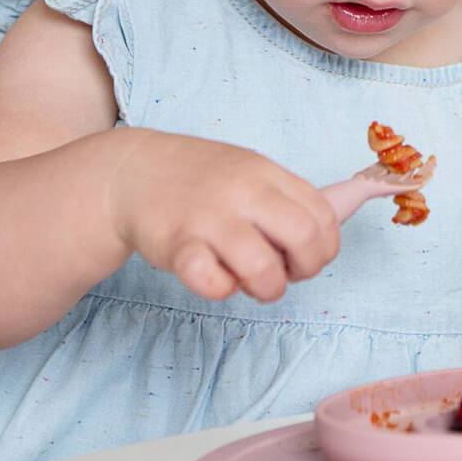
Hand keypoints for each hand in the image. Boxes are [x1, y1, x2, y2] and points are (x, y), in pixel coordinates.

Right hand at [105, 129, 339, 302]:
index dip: (325, 248)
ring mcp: (211, 218)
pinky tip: (214, 276)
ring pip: (263, 268)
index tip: (306, 257)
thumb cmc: (202, 179)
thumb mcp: (250, 171)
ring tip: (251, 283)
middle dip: (306, 270)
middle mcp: (245, 192)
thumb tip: (328, 234)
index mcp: (269, 173)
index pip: (324, 215)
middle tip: (285, 273)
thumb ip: (285, 198)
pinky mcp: (177, 245)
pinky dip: (221, 290)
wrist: (133, 171)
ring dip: (267, 288)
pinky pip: (213, 283)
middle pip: (305, 239)